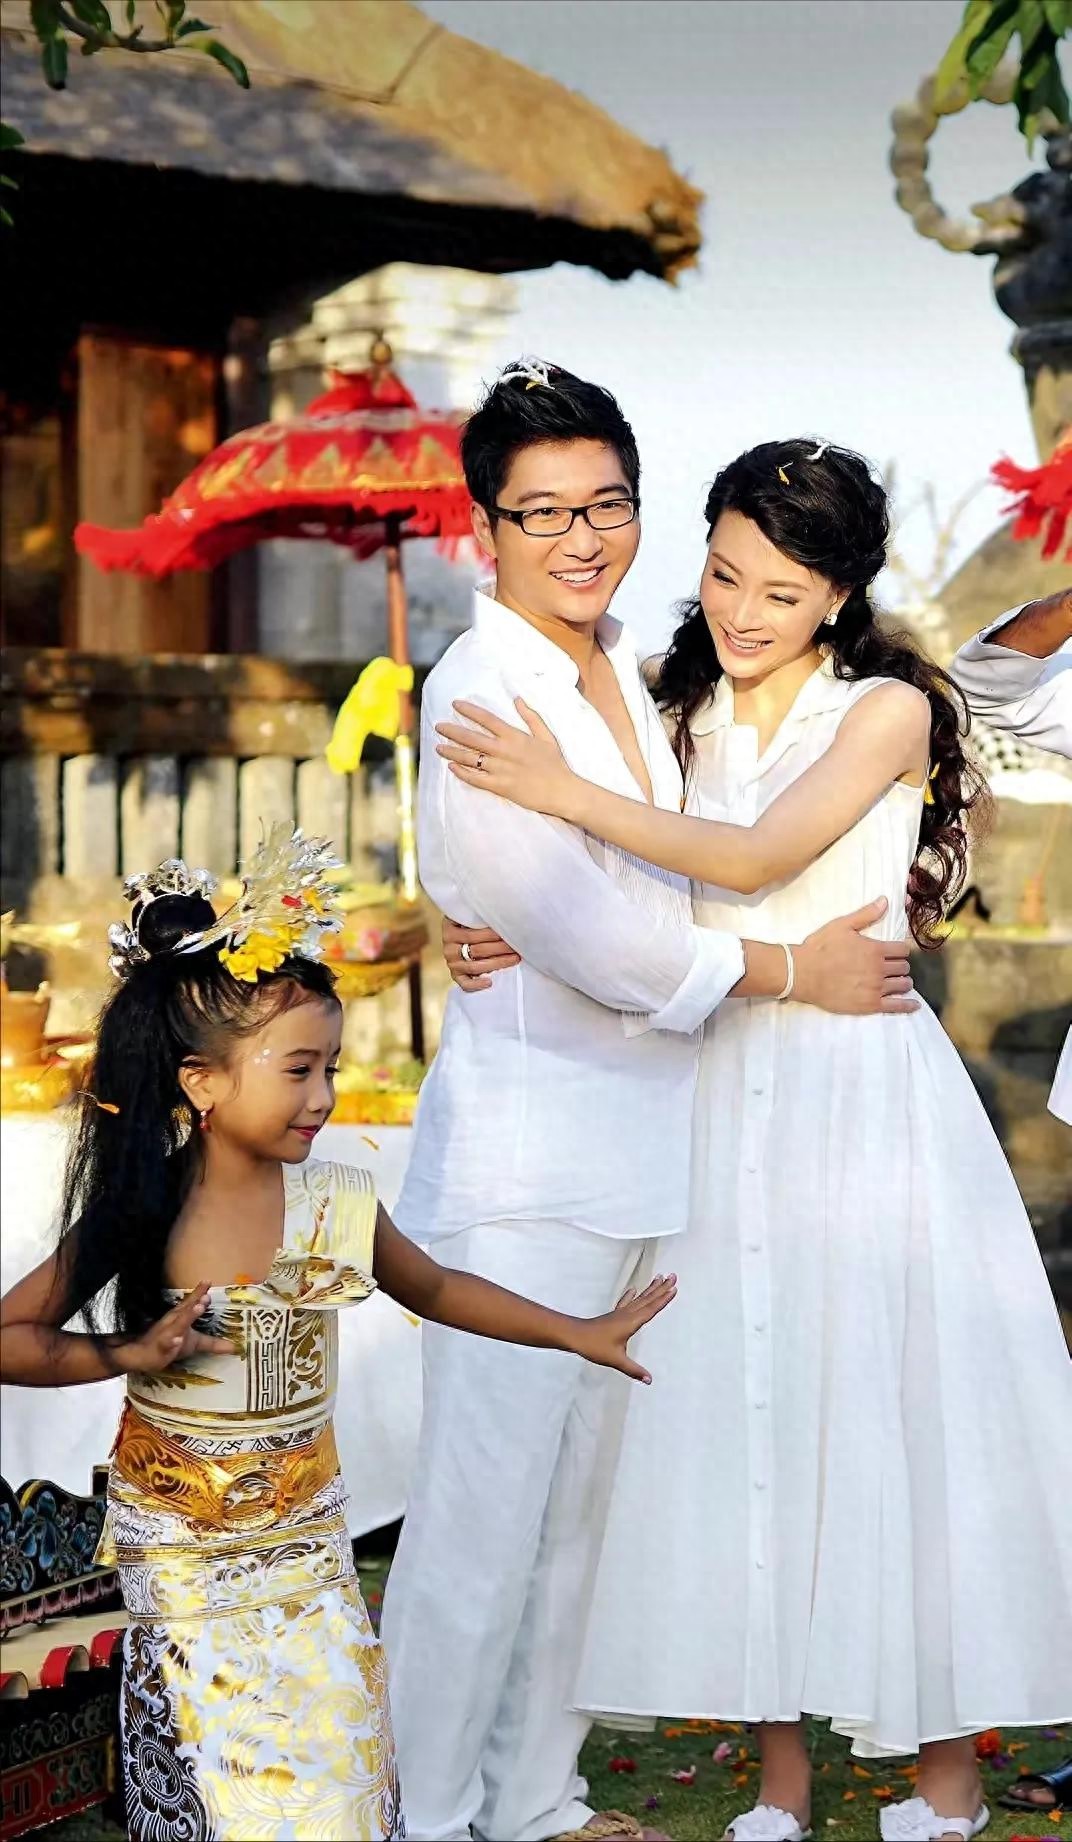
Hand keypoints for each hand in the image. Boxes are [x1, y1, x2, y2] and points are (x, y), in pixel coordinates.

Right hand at [117, 1283, 233, 1373]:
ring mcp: (165, 1335)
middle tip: (206, 1295)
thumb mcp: (193, 1343)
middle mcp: (173, 1323)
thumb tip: (235, 1347)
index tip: (208, 1280)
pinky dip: (171, 1342)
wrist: (141, 1355)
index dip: (198, 1293)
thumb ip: (213, 1343)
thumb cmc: (170, 1344)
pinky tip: (177, 1340)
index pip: (190, 1303)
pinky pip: (165, 1345)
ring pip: (176, 1326)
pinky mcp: (159, 1349)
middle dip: (194, 1302)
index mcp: (180, 1317)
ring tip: (198, 1308)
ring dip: (187, 1317)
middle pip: (184, 1311)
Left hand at [435, 699, 581, 819]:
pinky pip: (475, 779)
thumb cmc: (555, 763)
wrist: (562, 790)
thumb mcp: (546, 735)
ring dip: (452, 752)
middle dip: (452, 731)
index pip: (486, 719)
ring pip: (470, 759)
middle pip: (472, 738)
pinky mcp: (499, 786)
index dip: (469, 710)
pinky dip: (462, 773)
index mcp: (515, 736)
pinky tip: (451, 767)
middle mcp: (504, 751)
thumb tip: (517, 699)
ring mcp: (500, 769)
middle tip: (438, 726)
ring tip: (438, 747)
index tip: (455, 704)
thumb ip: (531, 716)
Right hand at [442, 915, 520, 992]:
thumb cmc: (470, 924)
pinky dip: (476, 985)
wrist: (460, 936)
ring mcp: (452, 963)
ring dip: (498, 963)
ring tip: (515, 958)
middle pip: (477, 950)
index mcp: (449, 929)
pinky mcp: (456, 975)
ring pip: (475, 967)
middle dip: (500, 948)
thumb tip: (504, 916)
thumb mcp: (470, 915)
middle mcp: (448, 947)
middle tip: (517, 945)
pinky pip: (465, 983)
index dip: (492, 934)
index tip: (509, 932)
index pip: (472, 934)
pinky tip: (490, 982)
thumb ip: (479, 916)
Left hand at [569, 1273, 677, 1383]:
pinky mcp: (613, 1315)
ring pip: (639, 1299)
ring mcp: (620, 1313)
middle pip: (648, 1299)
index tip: (674, 1288)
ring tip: (659, 1277)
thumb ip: (633, 1370)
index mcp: (630, 1322)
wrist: (574, 1336)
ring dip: (650, 1289)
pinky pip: (626, 1302)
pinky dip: (631, 1295)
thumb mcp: (615, 1360)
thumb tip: (650, 1380)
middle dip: (662, 1288)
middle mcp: (627, 1314)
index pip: (651, 1309)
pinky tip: (633, 1289)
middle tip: (673, 1276)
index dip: (663, 1299)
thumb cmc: (594, 1346)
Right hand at [795, 897, 919, 1014]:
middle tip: (893, 968)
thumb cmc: (820, 948)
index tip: (896, 953)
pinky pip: (896, 1006)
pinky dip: (908, 1005)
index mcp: (875, 949)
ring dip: (903, 982)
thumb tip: (885, 901)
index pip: (902, 950)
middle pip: (904, 967)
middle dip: (901, 966)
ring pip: (903, 984)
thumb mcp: (842, 925)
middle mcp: (880, 969)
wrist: (803, 973)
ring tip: (898, 982)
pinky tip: (914, 1004)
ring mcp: (876, 988)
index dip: (900, 950)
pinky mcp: (870, 1005)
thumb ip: (866, 914)